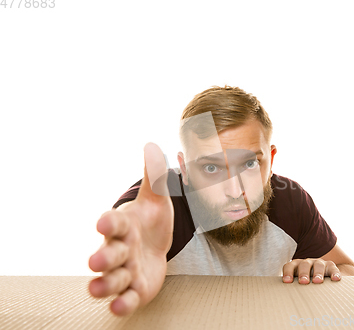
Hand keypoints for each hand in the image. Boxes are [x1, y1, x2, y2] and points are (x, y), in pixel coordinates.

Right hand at [88, 143, 173, 315]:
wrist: (158, 246)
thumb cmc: (152, 220)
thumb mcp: (157, 199)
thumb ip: (155, 176)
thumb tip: (152, 145)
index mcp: (124, 225)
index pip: (114, 223)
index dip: (109, 222)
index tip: (103, 221)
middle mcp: (120, 249)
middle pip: (109, 254)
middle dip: (104, 258)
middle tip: (97, 261)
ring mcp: (126, 271)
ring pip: (112, 279)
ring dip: (105, 284)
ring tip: (97, 289)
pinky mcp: (135, 289)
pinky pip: (127, 298)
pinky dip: (123, 303)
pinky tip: (119, 307)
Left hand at [282, 258, 341, 283]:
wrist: (324, 276)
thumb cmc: (307, 284)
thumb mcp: (299, 284)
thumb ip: (294, 288)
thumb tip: (285, 302)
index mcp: (297, 266)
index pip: (290, 266)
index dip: (288, 273)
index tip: (287, 281)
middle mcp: (307, 263)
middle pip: (304, 265)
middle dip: (303, 273)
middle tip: (303, 282)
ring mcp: (319, 263)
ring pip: (318, 265)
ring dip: (317, 273)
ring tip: (317, 281)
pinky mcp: (331, 266)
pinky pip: (333, 268)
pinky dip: (335, 273)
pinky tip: (335, 279)